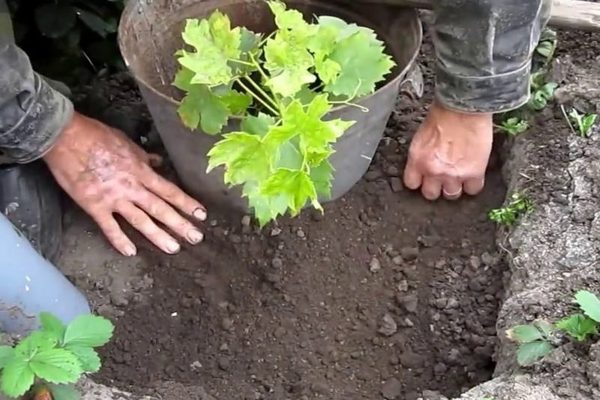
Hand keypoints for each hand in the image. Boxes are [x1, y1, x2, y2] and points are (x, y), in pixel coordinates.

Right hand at [44, 113, 206, 255]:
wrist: (66, 137)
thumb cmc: (96, 136)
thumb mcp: (126, 143)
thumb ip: (143, 156)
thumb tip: (157, 161)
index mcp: (141, 171)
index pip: (170, 191)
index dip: (187, 203)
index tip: (201, 215)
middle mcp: (132, 187)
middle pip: (161, 209)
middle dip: (180, 224)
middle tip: (196, 238)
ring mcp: (114, 198)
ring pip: (141, 220)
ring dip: (158, 236)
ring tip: (174, 248)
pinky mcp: (94, 205)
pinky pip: (109, 227)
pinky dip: (120, 240)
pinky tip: (131, 252)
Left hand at [403, 101, 492, 199]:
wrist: (464, 106)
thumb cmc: (443, 114)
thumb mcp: (422, 136)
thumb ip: (422, 154)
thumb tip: (427, 164)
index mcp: (417, 160)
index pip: (412, 184)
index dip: (420, 181)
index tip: (425, 177)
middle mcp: (433, 171)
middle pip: (431, 194)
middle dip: (437, 186)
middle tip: (443, 177)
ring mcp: (454, 174)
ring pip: (452, 195)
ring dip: (455, 186)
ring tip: (459, 175)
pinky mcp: (474, 172)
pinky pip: (473, 190)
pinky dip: (473, 184)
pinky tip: (474, 174)